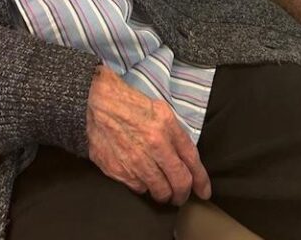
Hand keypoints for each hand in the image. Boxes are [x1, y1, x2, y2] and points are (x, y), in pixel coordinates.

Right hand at [86, 65, 210, 204]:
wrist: (96, 104)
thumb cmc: (129, 104)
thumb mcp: (160, 110)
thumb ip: (175, 134)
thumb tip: (187, 159)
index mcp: (166, 126)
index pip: (192, 160)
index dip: (201, 179)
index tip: (204, 191)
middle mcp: (154, 145)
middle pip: (179, 182)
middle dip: (183, 194)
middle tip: (181, 196)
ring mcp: (136, 160)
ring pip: (160, 191)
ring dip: (164, 194)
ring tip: (162, 190)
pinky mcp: (120, 170)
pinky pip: (139, 189)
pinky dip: (143, 187)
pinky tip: (141, 178)